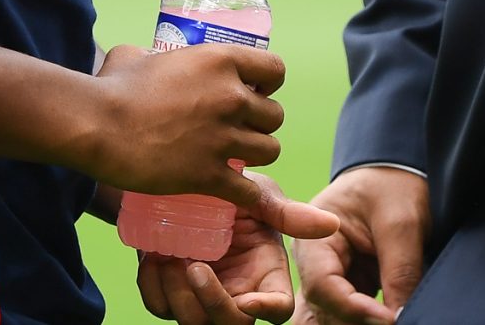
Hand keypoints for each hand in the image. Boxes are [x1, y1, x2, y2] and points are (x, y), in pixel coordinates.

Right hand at [86, 44, 289, 210]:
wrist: (97, 125)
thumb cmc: (112, 87)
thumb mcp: (136, 55)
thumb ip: (152, 54)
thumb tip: (145, 58)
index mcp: (221, 61)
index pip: (275, 70)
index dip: (267, 84)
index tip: (254, 92)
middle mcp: (231, 97)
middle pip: (275, 116)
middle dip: (260, 124)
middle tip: (239, 130)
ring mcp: (223, 138)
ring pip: (269, 151)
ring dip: (256, 156)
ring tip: (236, 159)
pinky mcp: (210, 175)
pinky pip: (249, 191)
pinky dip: (247, 196)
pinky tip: (236, 194)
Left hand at [136, 174, 337, 324]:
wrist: (184, 175)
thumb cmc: (233, 184)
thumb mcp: (260, 194)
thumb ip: (287, 213)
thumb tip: (331, 223)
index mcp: (266, 273)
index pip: (277, 309)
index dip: (265, 310)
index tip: (246, 299)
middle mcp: (237, 292)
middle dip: (210, 304)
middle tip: (193, 267)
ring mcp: (203, 295)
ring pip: (192, 323)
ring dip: (177, 296)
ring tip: (168, 257)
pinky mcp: (171, 291)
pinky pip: (160, 306)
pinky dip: (153, 287)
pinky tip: (152, 258)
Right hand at [292, 165, 428, 324]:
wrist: (397, 172)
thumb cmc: (393, 185)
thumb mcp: (402, 222)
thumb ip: (401, 271)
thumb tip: (401, 319)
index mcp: (314, 240)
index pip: (322, 286)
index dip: (354, 309)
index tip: (390, 318)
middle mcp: (315, 265)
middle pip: (325, 309)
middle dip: (355, 320)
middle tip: (392, 320)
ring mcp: (333, 279)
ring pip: (335, 319)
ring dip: (360, 323)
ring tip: (391, 317)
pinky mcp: (353, 289)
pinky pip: (352, 317)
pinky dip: (366, 321)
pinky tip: (385, 318)